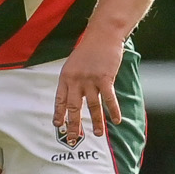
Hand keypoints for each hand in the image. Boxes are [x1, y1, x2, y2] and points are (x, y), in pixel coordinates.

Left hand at [55, 26, 124, 141]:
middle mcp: (76, 80)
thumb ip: (73, 80)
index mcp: (66, 77)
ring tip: (98, 134)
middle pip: (74, 108)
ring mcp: (90, 80)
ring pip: (93, 106)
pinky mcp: (105, 79)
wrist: (102, 35)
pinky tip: (116, 120)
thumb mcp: (74, 64)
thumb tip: (75, 96)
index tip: (58, 126)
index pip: (60, 100)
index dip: (59, 114)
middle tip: (73, 139)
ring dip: (96, 122)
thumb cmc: (89, 49)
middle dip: (73, 125)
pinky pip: (109, 99)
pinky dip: (114, 111)